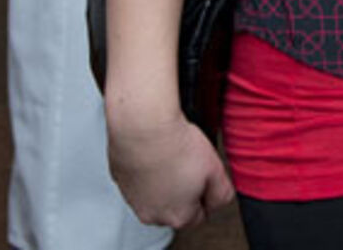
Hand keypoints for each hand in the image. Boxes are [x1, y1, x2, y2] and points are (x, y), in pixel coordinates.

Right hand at [106, 102, 235, 228]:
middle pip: (176, 208)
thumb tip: (219, 199)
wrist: (144, 125)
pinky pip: (139, 179)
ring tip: (172, 156)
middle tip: (189, 164)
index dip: (206, 193)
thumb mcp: (216, 170)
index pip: (200, 214)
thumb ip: (221, 193)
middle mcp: (152, 214)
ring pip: (156, 195)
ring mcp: (133, 199)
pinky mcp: (120, 180)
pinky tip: (155, 152)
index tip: (204, 175)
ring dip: (165, 181)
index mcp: (178, 216)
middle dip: (185, 191)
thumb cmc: (177, 145)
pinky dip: (147, 169)